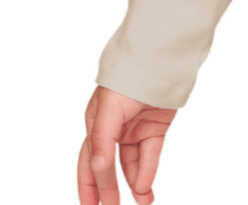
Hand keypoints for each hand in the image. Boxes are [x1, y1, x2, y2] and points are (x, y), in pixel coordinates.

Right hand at [78, 86, 177, 204]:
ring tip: (142, 202)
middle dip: (108, 189)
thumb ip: (102, 139)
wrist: (159, 58)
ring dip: (134, 184)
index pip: (88, 159)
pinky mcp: (154, 126)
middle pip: (107, 165)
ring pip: (130, 163)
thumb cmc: (127, 78)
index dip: (88, 184)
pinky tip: (147, 186)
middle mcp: (113, 127)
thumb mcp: (110, 108)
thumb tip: (98, 167)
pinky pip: (149, 154)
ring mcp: (134, 127)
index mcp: (96, 121)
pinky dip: (147, 170)